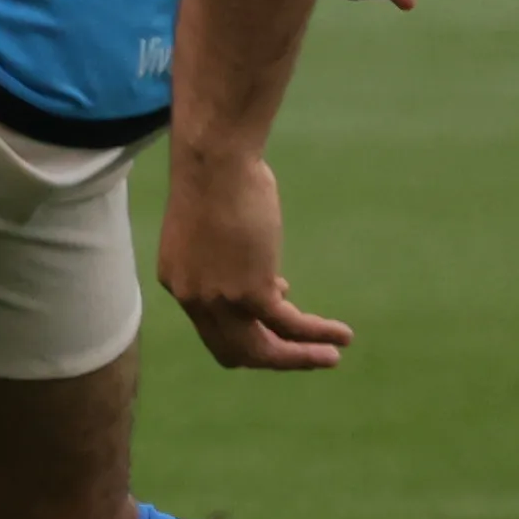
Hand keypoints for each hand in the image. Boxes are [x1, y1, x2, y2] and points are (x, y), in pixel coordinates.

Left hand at [157, 143, 353, 372]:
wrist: (216, 161)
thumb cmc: (219, 181)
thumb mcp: (220, 231)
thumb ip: (236, 263)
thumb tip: (273, 286)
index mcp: (178, 281)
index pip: (214, 327)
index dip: (248, 328)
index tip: (279, 312)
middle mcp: (192, 297)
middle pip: (234, 349)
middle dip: (274, 357)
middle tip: (308, 356)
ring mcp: (218, 298)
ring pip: (262, 348)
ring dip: (300, 357)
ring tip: (332, 356)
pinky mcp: (248, 292)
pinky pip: (289, 325)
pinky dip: (316, 334)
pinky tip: (341, 335)